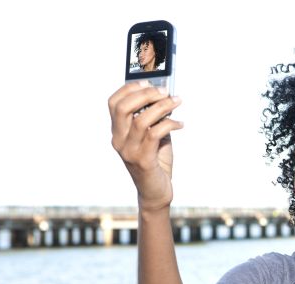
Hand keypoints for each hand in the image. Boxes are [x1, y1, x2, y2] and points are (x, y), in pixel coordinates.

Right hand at [108, 82, 182, 211]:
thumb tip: (165, 95)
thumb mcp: (153, 136)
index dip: (129, 88)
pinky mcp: (143, 160)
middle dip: (146, 94)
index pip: (114, 103)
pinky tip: (180, 124)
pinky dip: (170, 124)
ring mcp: (128, 151)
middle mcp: (119, 140)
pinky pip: (154, 134)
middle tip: (165, 91)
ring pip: (141, 119)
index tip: (148, 81)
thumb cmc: (156, 161)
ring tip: (177, 102)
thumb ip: (155, 118)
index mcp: (118, 132)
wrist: (156, 192)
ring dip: (162, 107)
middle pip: (123, 107)